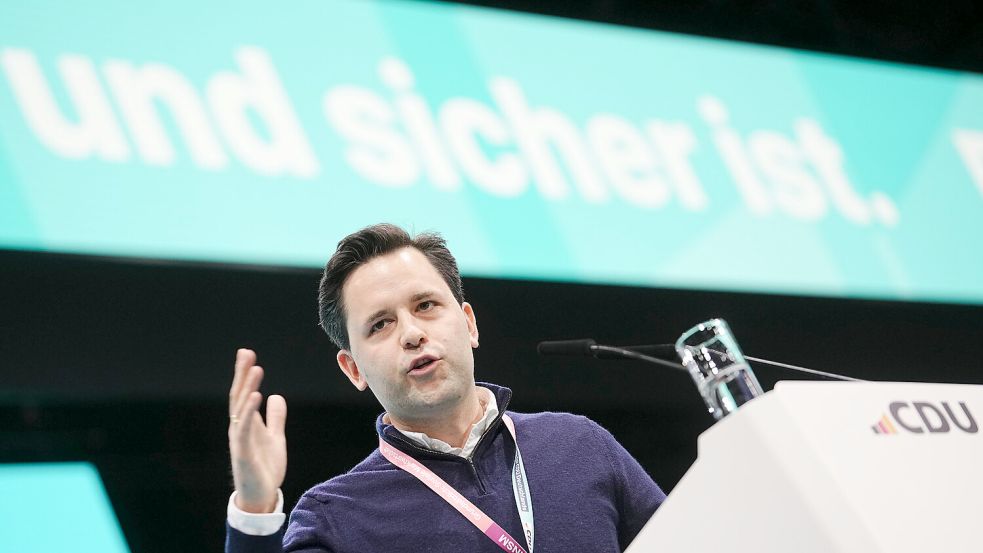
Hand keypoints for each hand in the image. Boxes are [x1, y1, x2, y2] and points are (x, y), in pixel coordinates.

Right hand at [228, 348, 286, 512]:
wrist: (261, 496)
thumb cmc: (265, 468)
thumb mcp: (275, 438)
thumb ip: (275, 418)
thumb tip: (277, 396)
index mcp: (247, 423)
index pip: (244, 393)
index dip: (245, 374)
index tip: (247, 354)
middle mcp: (240, 427)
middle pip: (239, 396)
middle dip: (242, 374)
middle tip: (246, 352)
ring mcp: (240, 439)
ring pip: (241, 408)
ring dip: (248, 387)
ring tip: (255, 369)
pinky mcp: (243, 452)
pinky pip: (245, 428)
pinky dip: (249, 410)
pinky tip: (256, 395)